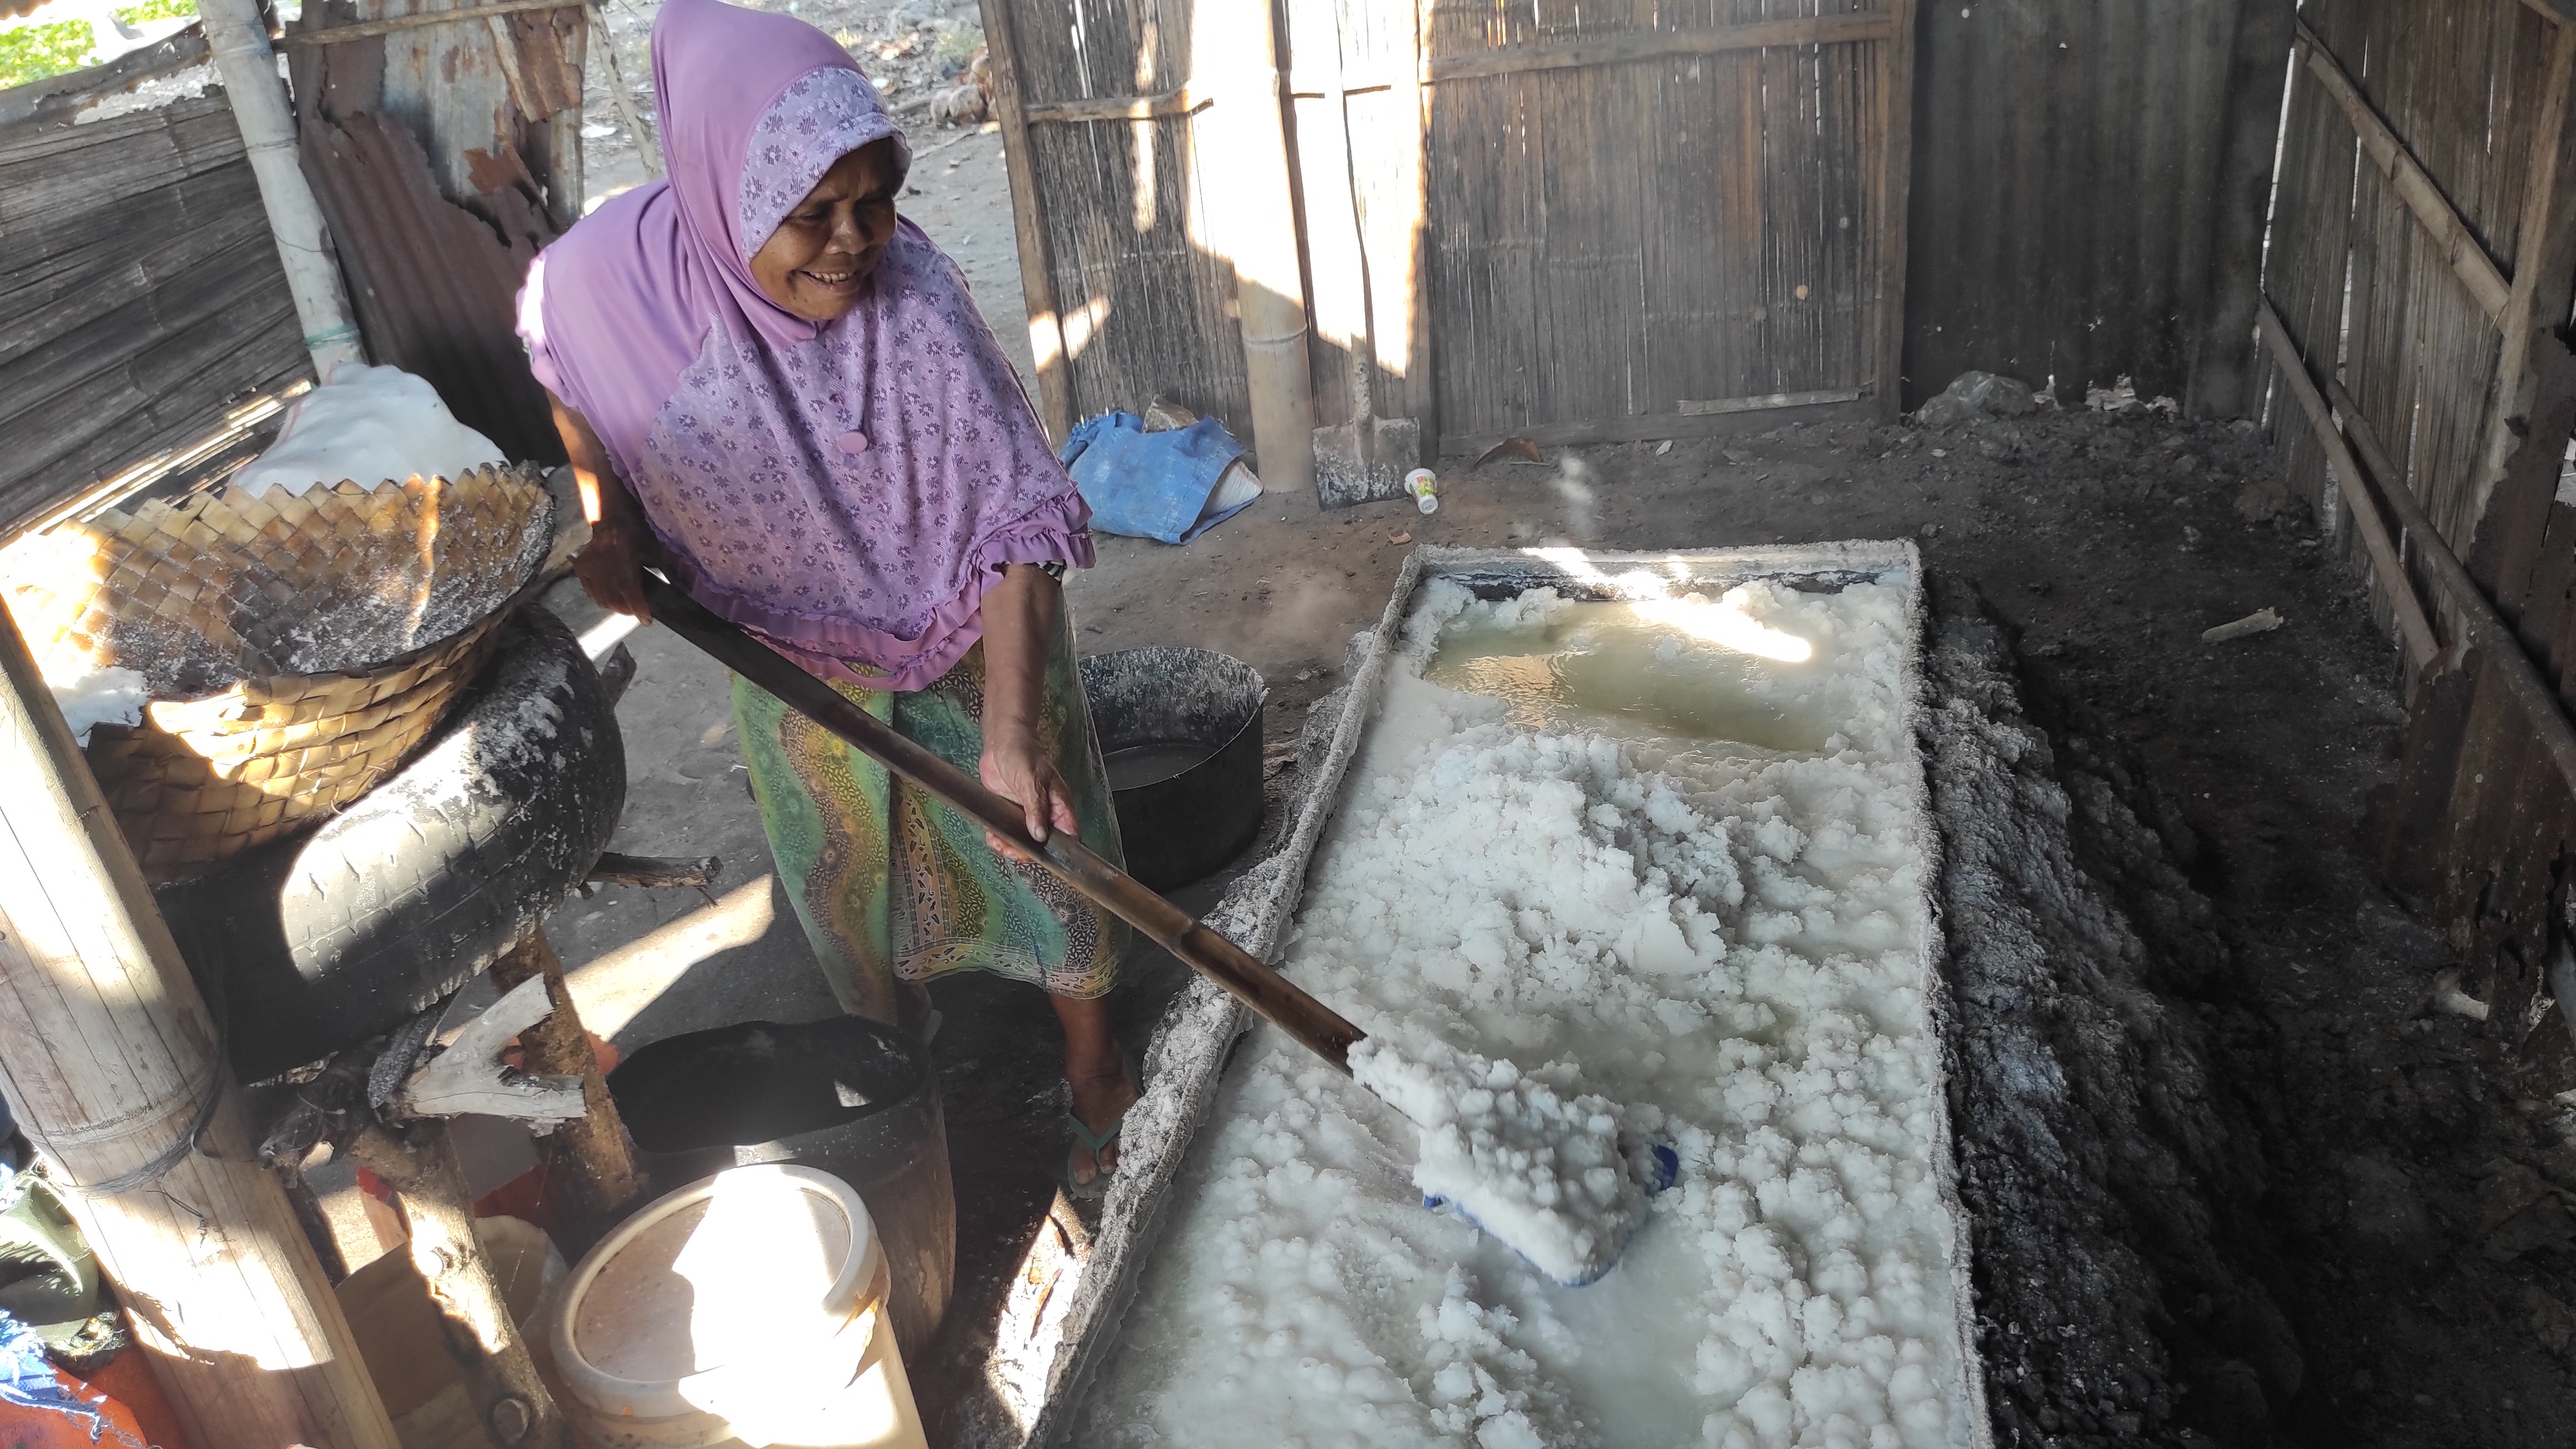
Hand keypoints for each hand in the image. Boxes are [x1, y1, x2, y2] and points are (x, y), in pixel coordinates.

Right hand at [574, 505, 656, 621]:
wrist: (610, 516)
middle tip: (639, 612)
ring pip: (602, 598)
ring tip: (627, 607)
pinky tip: (611, 599)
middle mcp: (604, 565)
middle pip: (615, 599)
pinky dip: (601, 599)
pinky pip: (590, 591)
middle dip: (629, 610)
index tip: (647, 620)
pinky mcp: (581, 567)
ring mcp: (590, 567)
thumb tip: (683, 587)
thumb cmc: (635, 531)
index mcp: (623, 559)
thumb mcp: (653, 549)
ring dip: (615, 607)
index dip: (639, 609)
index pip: (630, 592)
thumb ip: (664, 569)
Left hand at [979, 724, 1078, 860]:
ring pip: (1024, 840)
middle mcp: (1045, 812)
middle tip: (1013, 851)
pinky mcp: (1010, 811)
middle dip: (1029, 851)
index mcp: (1059, 805)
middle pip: (1044, 842)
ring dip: (1012, 846)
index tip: (1042, 856)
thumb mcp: (1031, 781)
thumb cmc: (1023, 754)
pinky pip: (1008, 831)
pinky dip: (1000, 838)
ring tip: (999, 844)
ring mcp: (1027, 813)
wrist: (1000, 741)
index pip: (1069, 834)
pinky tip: (993, 838)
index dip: (1060, 849)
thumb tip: (1040, 836)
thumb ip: (1036, 809)